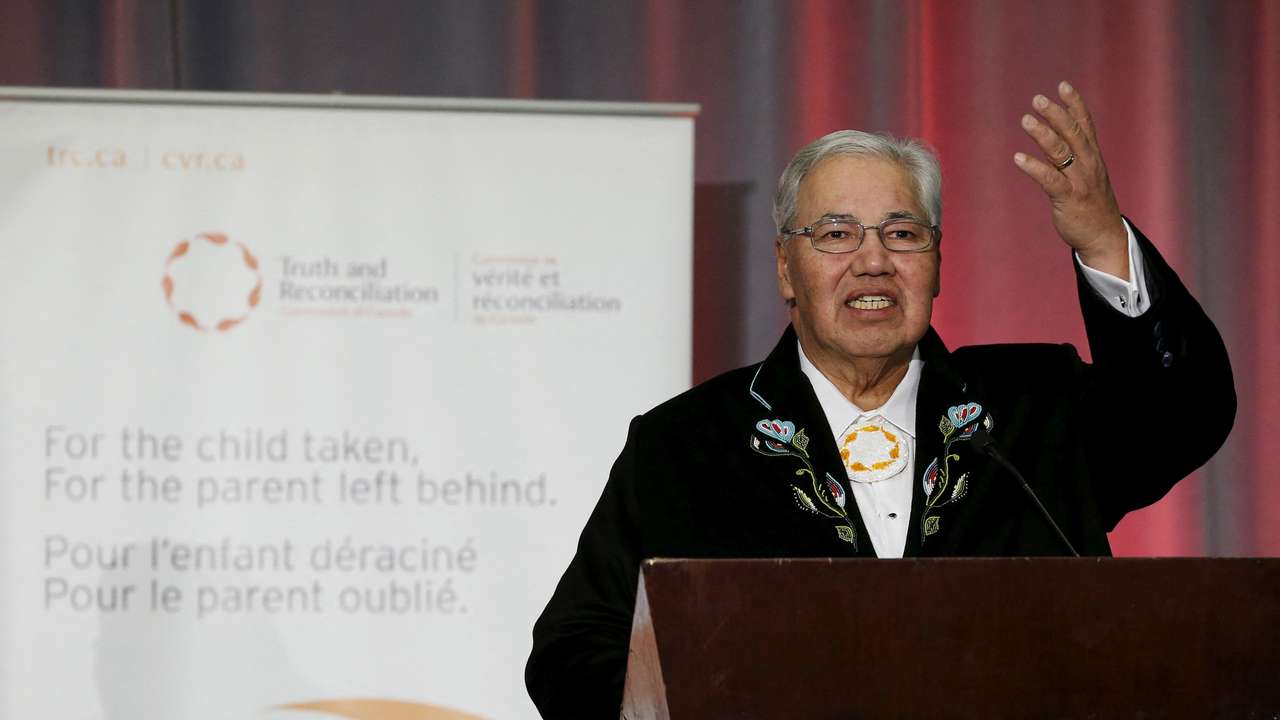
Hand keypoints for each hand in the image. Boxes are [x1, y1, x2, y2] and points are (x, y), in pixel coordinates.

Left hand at [1014, 81, 1128, 278]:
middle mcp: (1088, 165)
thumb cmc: (1092, 205)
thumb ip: (1072, 157)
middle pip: (1072, 133)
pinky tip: (1018, 157)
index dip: (1075, 104)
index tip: (1063, 85)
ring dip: (1043, 134)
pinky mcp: (1069, 198)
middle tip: (1038, 99)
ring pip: (1061, 152)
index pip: (1085, 125)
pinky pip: (1049, 179)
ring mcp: (1080, 181)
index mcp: (1093, 158)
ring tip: (1026, 120)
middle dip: (1056, 114)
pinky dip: (1034, 167)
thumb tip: (1053, 139)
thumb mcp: (1087, 175)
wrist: (1104, 236)